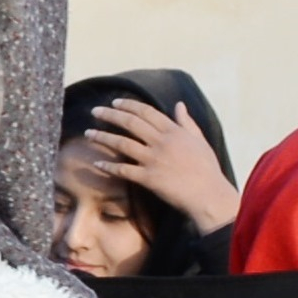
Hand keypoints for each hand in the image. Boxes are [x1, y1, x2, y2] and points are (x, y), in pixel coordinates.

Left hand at [88, 99, 240, 232]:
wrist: (209, 195)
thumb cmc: (207, 168)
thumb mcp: (199, 140)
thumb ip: (187, 122)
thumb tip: (179, 104)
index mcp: (174, 131)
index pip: (146, 112)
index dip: (128, 105)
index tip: (114, 102)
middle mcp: (162, 142)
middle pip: (130, 123)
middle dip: (110, 115)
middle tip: (94, 112)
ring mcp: (154, 160)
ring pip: (122, 144)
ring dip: (102, 137)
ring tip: (88, 133)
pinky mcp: (149, 178)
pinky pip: (123, 170)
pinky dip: (108, 167)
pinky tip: (96, 164)